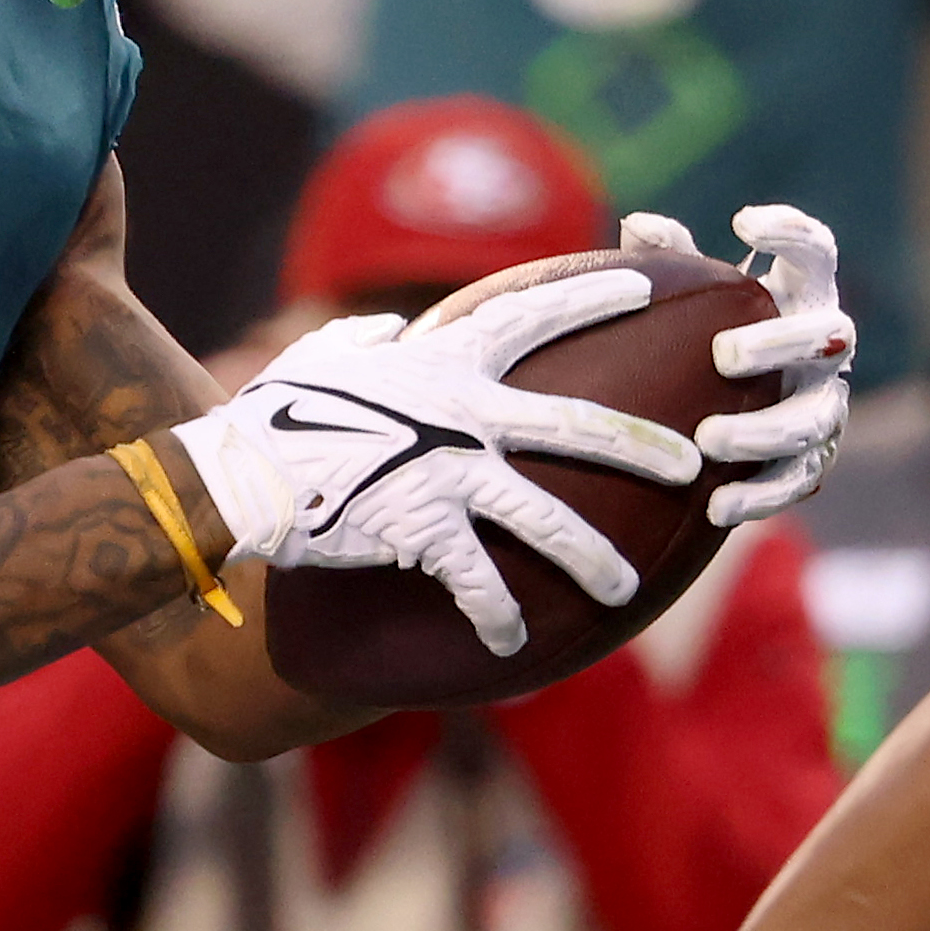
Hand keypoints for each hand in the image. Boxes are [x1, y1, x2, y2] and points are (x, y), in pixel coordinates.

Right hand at [166, 301, 700, 658]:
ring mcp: (448, 475)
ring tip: (625, 587)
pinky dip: (496, 616)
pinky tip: (513, 645)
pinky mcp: (423, 532)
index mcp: (445, 364)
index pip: (532, 316)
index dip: (588, 296)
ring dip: (590, 556)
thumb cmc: (272, 412)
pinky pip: (476, 582)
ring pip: (545, 519)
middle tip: (693, 462)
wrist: (236, 472)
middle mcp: (463, 417)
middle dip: (640, 444)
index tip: (643, 285)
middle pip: (574, 425)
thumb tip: (392, 328)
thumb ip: (368, 338)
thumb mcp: (323, 355)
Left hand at [605, 201, 855, 517]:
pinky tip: (715, 507)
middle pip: (830, 336)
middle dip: (783, 344)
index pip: (815, 252)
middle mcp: (825, 352)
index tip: (743, 221)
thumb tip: (636, 223)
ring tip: (708, 439)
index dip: (792, 231)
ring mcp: (824, 408)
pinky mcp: (811, 465)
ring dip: (765, 430)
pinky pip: (796, 483)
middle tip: (724, 355)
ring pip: (815, 420)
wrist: (718, 422)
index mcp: (799, 298)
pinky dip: (759, 497)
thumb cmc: (699, 339)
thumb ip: (670, 260)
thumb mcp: (687, 299)